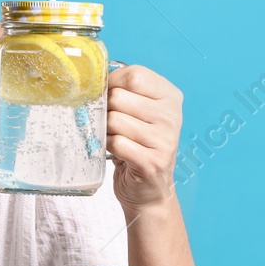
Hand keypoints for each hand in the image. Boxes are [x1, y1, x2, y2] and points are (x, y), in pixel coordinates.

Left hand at [105, 63, 182, 209]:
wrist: (149, 190)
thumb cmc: (138, 145)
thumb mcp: (139, 112)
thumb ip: (124, 92)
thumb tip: (92, 80)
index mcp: (170, 96)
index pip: (134, 75)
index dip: (112, 83)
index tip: (106, 94)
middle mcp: (172, 115)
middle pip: (119, 97)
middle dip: (105, 109)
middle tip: (109, 123)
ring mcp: (165, 139)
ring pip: (114, 120)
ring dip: (105, 130)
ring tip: (113, 138)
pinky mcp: (152, 161)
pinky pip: (116, 143)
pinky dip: (107, 146)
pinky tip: (114, 152)